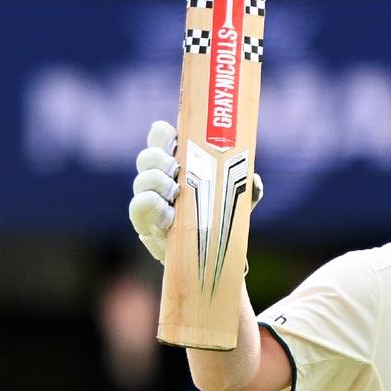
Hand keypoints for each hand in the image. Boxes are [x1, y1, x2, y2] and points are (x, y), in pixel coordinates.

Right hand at [129, 120, 262, 262]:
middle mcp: (160, 180)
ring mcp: (150, 201)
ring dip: (155, 181)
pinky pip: (137, 208)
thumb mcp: (237, 202)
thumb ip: (248, 190)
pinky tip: (166, 213)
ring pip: (141, 180)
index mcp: (180, 166)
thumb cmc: (222, 220)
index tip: (174, 135)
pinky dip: (149, 205)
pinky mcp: (145, 224)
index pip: (163, 141)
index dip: (163, 134)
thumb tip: (254, 180)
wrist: (211, 256)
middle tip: (176, 166)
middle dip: (158, 156)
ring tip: (174, 190)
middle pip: (147, 157)